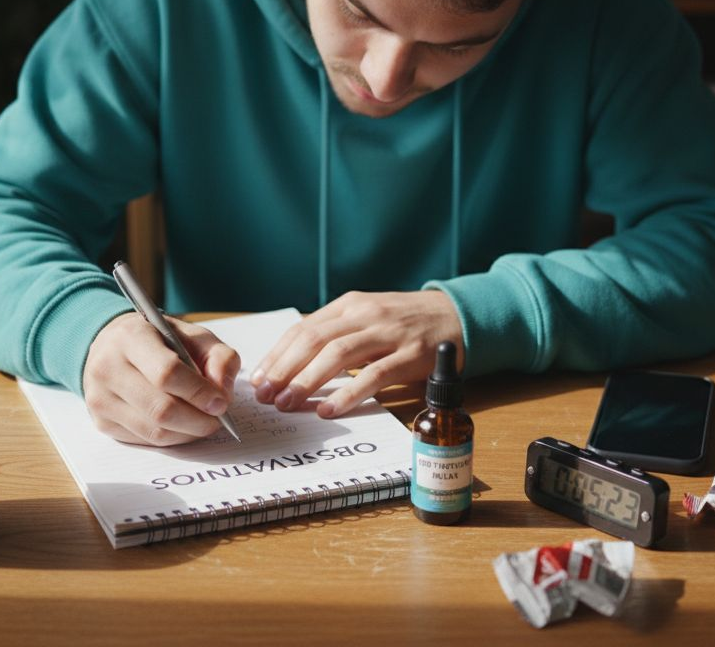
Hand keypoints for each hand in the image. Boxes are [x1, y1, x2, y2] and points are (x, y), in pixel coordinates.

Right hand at [82, 312, 240, 445]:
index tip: (221, 403)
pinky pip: (144, 440)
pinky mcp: (101, 421)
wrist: (114, 346)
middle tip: (217, 418)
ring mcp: (100, 397)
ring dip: (188, 433)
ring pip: (154, 431)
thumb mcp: (194, 336)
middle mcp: (107, 367)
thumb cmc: (160, 340)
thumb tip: (223, 393)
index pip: (166, 373)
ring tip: (204, 422)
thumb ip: (219, 358)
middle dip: (198, 420)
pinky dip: (171, 438)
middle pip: (160, 409)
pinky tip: (182, 425)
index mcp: (130, 336)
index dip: (198, 393)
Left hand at [249, 290, 463, 417]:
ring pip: (339, 355)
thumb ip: (336, 335)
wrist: (457, 315)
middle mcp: (366, 314)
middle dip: (284, 369)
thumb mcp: (368, 318)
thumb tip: (291, 366)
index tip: (258, 380)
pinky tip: (329, 410)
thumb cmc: (405, 323)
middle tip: (265, 396)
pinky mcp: (412, 354)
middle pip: (314, 340)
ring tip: (288, 404)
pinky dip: (348, 393)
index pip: (303, 328)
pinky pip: (375, 375)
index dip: (277, 355)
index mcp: (350, 305)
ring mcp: (390, 333)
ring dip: (307, 381)